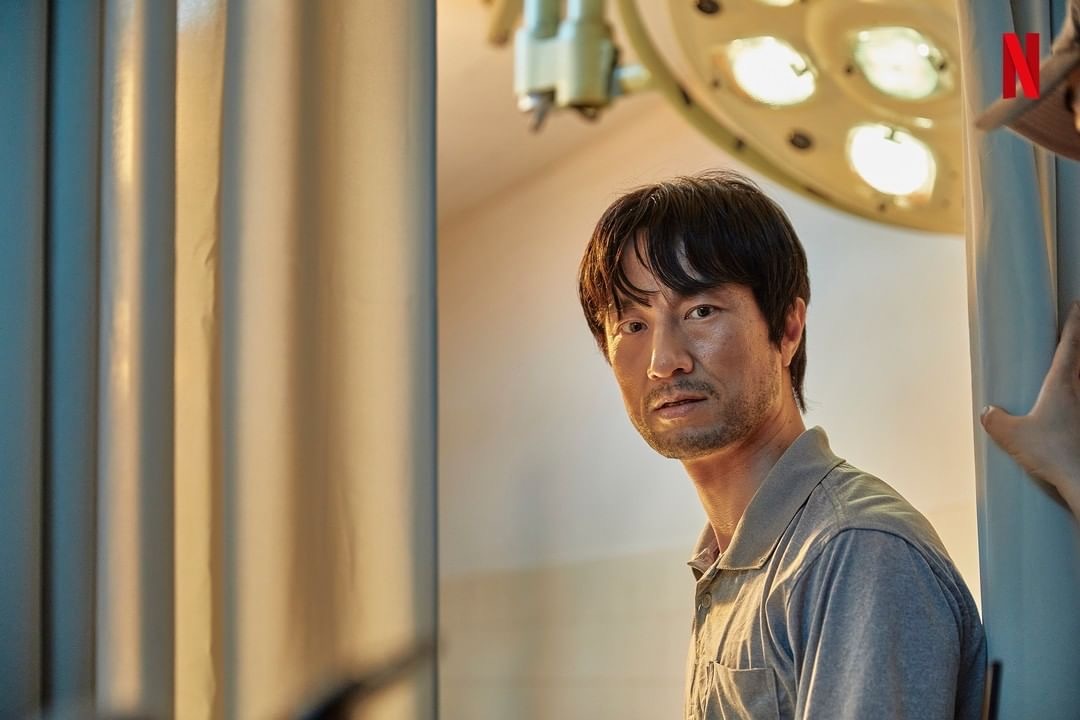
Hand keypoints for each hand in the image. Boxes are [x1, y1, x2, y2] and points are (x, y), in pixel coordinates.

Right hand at [981, 301, 1079, 520]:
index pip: (1070, 345)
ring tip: (1067, 367)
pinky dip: (1074, 399)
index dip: (1074, 323)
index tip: (1077, 306)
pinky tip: (1066, 412)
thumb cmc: (1054, 453)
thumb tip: (988, 411)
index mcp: (1061, 385)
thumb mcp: (1012, 435)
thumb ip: (996, 420)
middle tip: (1074, 330)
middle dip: (1078, 343)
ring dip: (1077, 369)